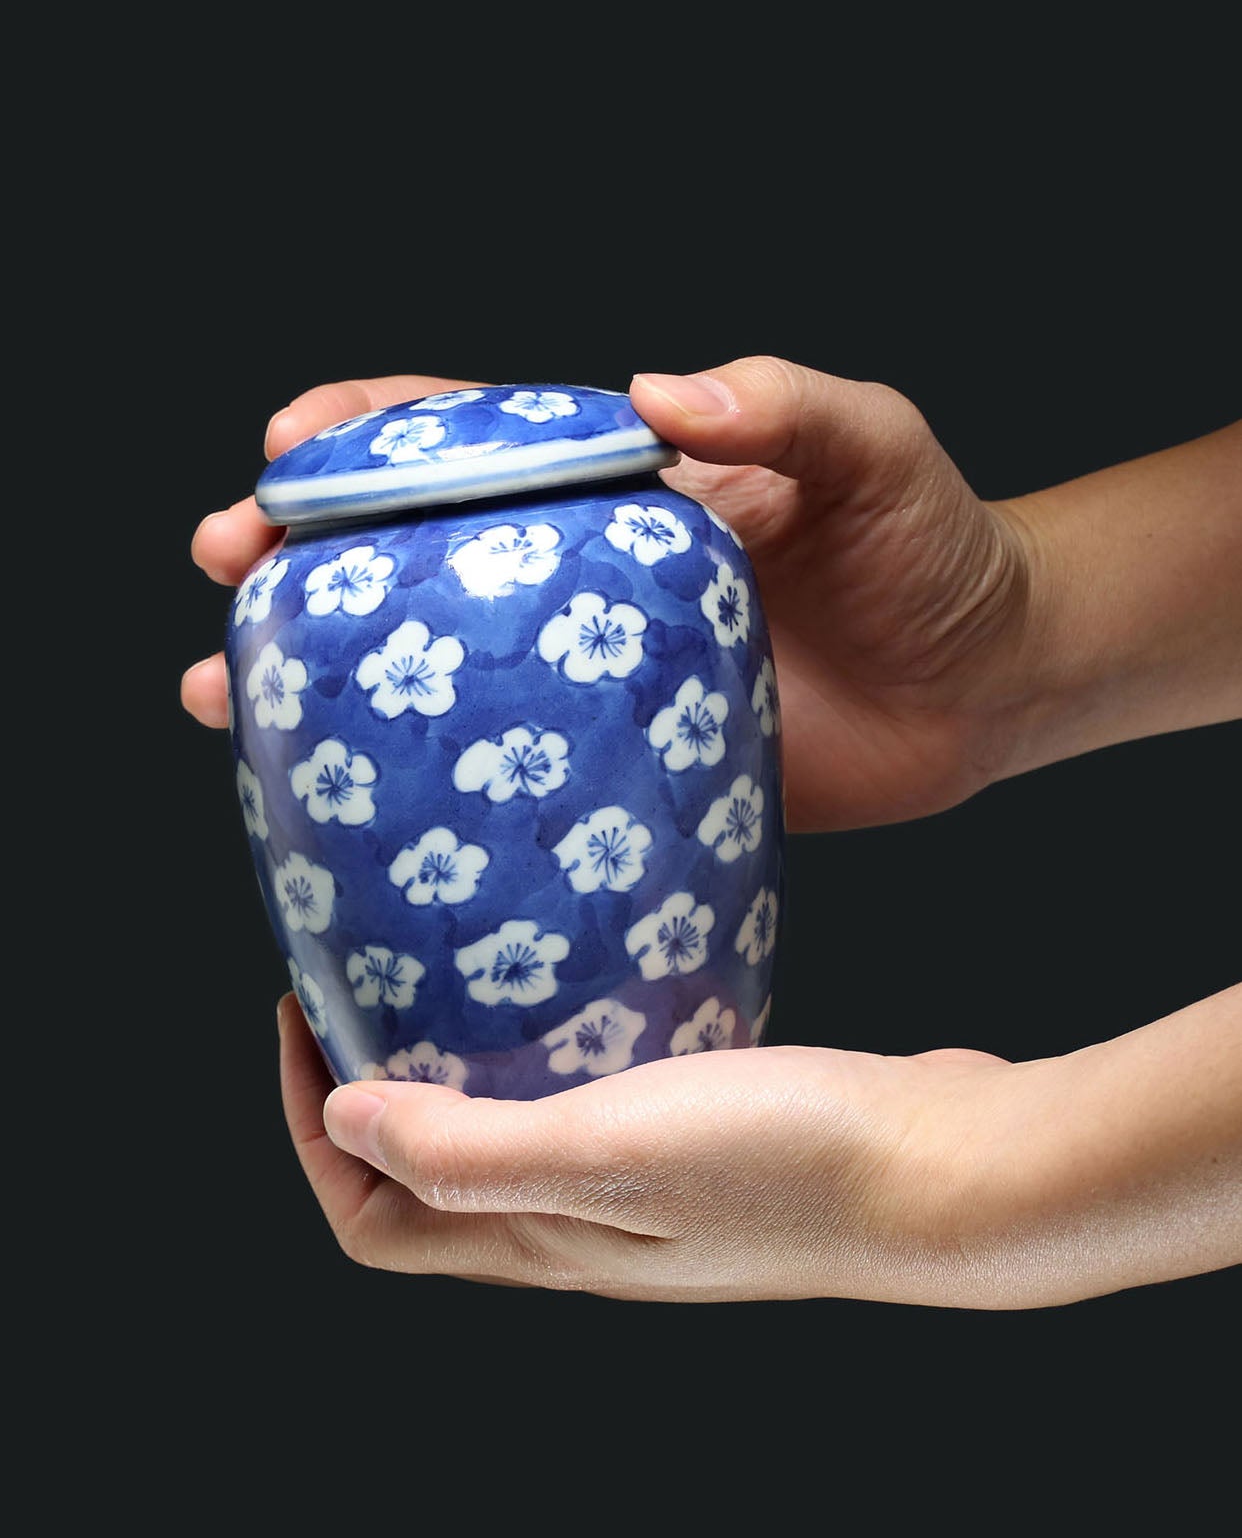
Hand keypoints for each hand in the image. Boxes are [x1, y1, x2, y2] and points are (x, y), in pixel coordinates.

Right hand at [183, 358, 1032, 829]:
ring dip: (318, 675)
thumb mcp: (873, 450)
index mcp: (623, 484)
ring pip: (430, 667)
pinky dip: (420, 787)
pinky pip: (501, 776)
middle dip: (301, 551)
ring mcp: (591, 678)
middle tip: (226, 572)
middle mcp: (584, 577)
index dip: (365, 434)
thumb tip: (659, 389)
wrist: (989, 687)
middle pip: (414, 550)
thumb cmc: (936, 550)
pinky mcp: (619, 770)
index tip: (283, 449)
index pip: (471, 435)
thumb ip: (783, 404)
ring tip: (222, 696)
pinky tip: (347, 808)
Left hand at [278, 983, 1241, 1305]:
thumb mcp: (605, 1150)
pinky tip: (581, 970)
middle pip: (430, 1181)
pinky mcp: (699, 1129)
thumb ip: (469, 1149)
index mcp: (543, 1243)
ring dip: (462, 1061)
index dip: (308, 1132)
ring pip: (509, 1131)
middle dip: (373, 1089)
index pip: (375, 1223)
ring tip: (458, 962)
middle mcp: (581, 1226)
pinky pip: (587, 1089)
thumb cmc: (787, 1164)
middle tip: (366, 978)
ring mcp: (643, 1184)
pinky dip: (553, 1041)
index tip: (306, 1018)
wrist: (944, 1165)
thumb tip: (340, 1123)